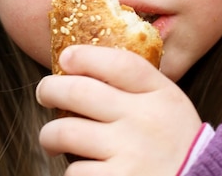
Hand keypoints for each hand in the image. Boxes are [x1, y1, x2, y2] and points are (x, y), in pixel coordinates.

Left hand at [36, 45, 202, 175]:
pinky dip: (73, 171)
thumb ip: (140, 88)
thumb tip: (87, 69)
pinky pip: (74, 171)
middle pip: (80, 91)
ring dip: (49, 135)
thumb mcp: (170, 107)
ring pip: (65, 132)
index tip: (67, 57)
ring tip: (52, 139)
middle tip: (45, 93)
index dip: (87, 56)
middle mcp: (145, 119)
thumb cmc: (176, 146)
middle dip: (51, 89)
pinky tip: (83, 169)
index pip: (120, 63)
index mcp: (161, 95)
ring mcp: (130, 152)